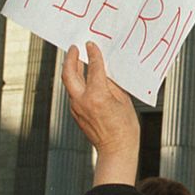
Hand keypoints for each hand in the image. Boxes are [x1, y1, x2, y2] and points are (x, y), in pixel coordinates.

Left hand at [61, 41, 139, 185]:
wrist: (116, 149)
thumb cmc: (125, 126)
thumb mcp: (122, 100)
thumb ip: (111, 84)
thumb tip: (103, 71)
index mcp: (97, 95)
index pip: (93, 68)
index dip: (93, 54)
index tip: (91, 45)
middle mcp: (83, 101)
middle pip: (69, 74)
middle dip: (70, 58)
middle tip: (74, 48)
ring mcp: (76, 108)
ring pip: (69, 84)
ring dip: (72, 70)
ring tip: (77, 60)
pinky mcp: (76, 114)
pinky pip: (74, 94)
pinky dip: (77, 83)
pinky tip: (83, 79)